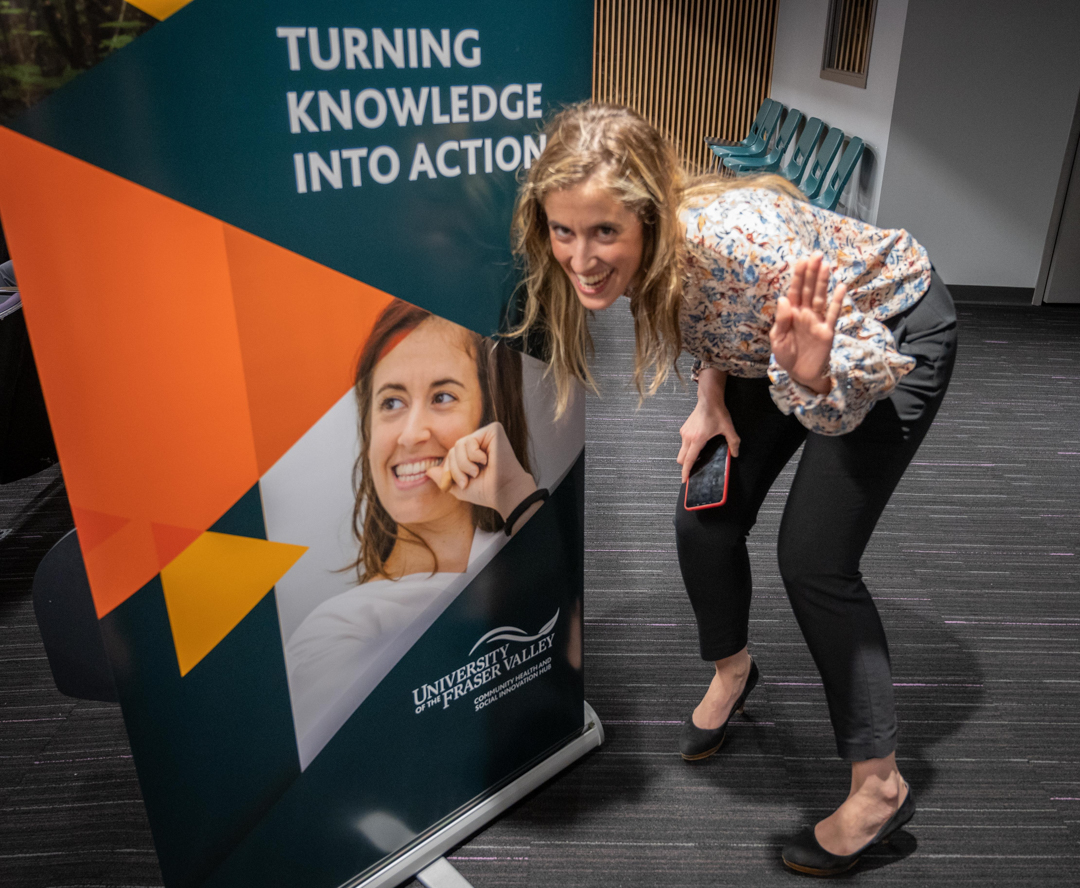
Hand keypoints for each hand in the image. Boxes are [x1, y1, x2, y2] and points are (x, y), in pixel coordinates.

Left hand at [426, 422, 536, 519]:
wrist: (504, 492)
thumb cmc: (486, 491)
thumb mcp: (459, 487)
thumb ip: (444, 478)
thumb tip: (428, 471)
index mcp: (473, 453)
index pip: (451, 455)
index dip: (451, 470)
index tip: (463, 483)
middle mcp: (480, 442)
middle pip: (453, 449)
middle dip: (457, 468)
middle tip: (470, 479)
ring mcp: (486, 435)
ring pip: (459, 444)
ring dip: (465, 463)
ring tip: (477, 471)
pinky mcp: (493, 430)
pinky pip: (470, 440)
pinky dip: (474, 454)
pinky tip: (486, 460)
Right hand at [677, 368, 739, 484]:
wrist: (708, 399)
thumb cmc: (717, 412)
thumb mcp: (728, 428)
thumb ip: (733, 442)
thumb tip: (735, 454)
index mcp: (697, 439)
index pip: (688, 460)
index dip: (686, 472)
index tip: (684, 480)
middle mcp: (688, 437)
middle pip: (681, 458)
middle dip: (686, 466)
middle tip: (695, 468)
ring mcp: (684, 433)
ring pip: (681, 451)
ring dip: (687, 456)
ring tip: (699, 454)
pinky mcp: (684, 429)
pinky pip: (683, 443)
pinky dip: (688, 447)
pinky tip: (699, 443)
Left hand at [770, 252, 844, 393]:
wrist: (800, 374)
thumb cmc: (786, 356)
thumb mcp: (778, 340)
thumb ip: (781, 320)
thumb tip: (784, 299)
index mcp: (790, 314)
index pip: (794, 291)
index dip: (798, 276)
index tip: (802, 260)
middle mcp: (805, 314)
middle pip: (808, 290)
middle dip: (811, 273)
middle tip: (816, 255)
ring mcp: (817, 321)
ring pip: (820, 298)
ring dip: (823, 282)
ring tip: (826, 265)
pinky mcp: (827, 331)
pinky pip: (832, 314)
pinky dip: (837, 301)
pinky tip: (841, 287)